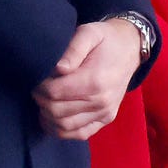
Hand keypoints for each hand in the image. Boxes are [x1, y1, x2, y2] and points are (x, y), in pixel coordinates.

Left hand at [32, 20, 141, 139]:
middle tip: (39, 92)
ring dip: (48, 118)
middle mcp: (101, 101)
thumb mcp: (88, 32)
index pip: (54, 93)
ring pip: (65, 126)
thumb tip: (59, 69)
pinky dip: (63, 131)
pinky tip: (52, 121)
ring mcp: (105, 112)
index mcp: (94, 80)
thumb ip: (73, 50)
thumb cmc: (105, 40)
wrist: (129, 49)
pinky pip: (81, 134)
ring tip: (44, 105)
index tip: (38, 82)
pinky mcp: (107, 119)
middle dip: (41, 102)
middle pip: (57, 111)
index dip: (40, 89)